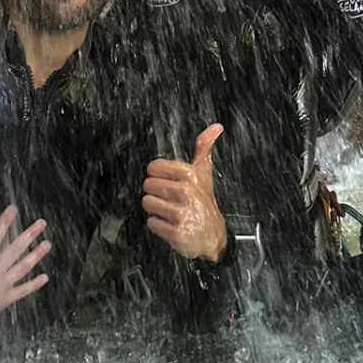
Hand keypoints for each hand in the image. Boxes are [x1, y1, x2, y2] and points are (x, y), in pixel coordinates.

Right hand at [0, 206, 50, 323]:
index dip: (4, 222)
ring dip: (36, 256)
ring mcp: (3, 283)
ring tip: (48, 244)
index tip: (13, 209)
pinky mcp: (6, 298)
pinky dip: (34, 284)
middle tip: (42, 223)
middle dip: (29, 235)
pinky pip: (22, 290)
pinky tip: (45, 277)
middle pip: (15, 249)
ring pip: (23, 267)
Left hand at [142, 123, 227, 262]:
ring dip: (156, 209)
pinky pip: (151, 223)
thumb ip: (204, 148)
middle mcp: (185, 192)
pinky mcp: (175, 232)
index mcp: (189, 175)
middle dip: (156, 193)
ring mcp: (180, 213)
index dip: (158, 175)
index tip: (168, 182)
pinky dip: (158, 226)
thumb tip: (216, 127)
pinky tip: (170, 224)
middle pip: (148, 185)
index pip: (154, 167)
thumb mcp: (204, 173)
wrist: (213, 235)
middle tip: (170, 199)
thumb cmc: (204, 202)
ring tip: (170, 211)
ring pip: (147, 203)